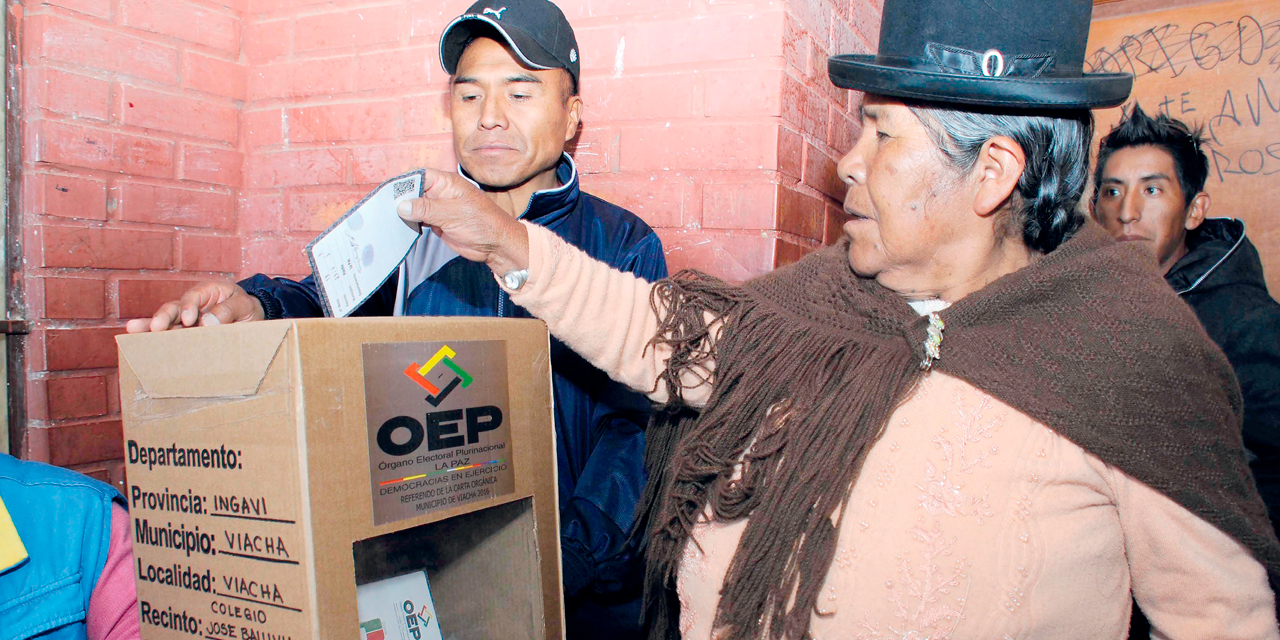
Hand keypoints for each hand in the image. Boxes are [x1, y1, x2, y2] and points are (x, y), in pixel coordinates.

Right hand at [124, 282, 264, 332]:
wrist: (252, 318)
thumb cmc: (247, 308)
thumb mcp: (244, 306)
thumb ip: (228, 311)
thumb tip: (206, 322)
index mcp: (208, 291)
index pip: (194, 296)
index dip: (188, 307)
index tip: (188, 320)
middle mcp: (193, 304)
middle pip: (173, 308)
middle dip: (163, 316)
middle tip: (155, 327)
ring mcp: (187, 320)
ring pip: (166, 322)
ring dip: (150, 327)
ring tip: (132, 330)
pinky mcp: (186, 334)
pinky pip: (171, 336)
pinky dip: (157, 340)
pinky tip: (138, 343)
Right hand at [397, 169, 529, 274]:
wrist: (496, 245)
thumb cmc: (483, 224)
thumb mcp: (453, 214)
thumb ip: (427, 209)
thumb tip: (402, 206)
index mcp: (446, 182)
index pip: (419, 175)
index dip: (403, 182)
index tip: (387, 193)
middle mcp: (440, 192)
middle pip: (414, 190)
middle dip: (400, 198)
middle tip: (382, 208)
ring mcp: (438, 208)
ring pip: (415, 206)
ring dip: (403, 212)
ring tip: (387, 218)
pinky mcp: (437, 222)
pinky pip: (419, 219)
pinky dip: (410, 222)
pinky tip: (400, 226)